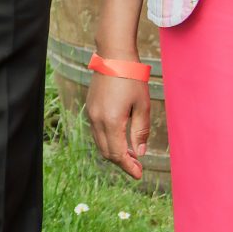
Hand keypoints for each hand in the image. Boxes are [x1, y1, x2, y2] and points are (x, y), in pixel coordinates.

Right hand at [83, 63, 149, 179]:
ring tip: (131, 155)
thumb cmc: (132, 79)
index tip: (139, 174)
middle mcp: (97, 120)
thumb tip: (140, 152)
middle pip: (106, 152)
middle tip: (138, 166)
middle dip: (122, 162)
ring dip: (114, 153)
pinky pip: (97, 133)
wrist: (114, 56)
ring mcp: (91, 114)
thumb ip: (140, 131)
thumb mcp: (142, 106)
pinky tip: (120, 140)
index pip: (118, 154)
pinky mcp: (90, 108)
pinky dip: (107, 141)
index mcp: (111, 121)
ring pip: (100, 143)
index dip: (129, 167)